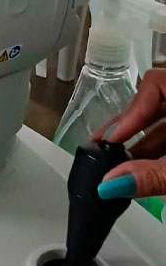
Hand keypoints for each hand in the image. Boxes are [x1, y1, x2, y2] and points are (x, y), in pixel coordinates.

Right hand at [94, 69, 165, 198]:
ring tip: (121, 165)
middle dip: (130, 131)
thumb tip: (111, 182)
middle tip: (105, 150)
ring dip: (143, 145)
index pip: (154, 84)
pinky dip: (157, 150)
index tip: (115, 139)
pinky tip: (143, 166)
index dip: (132, 111)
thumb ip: (152, 176)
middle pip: (154, 105)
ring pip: (164, 124)